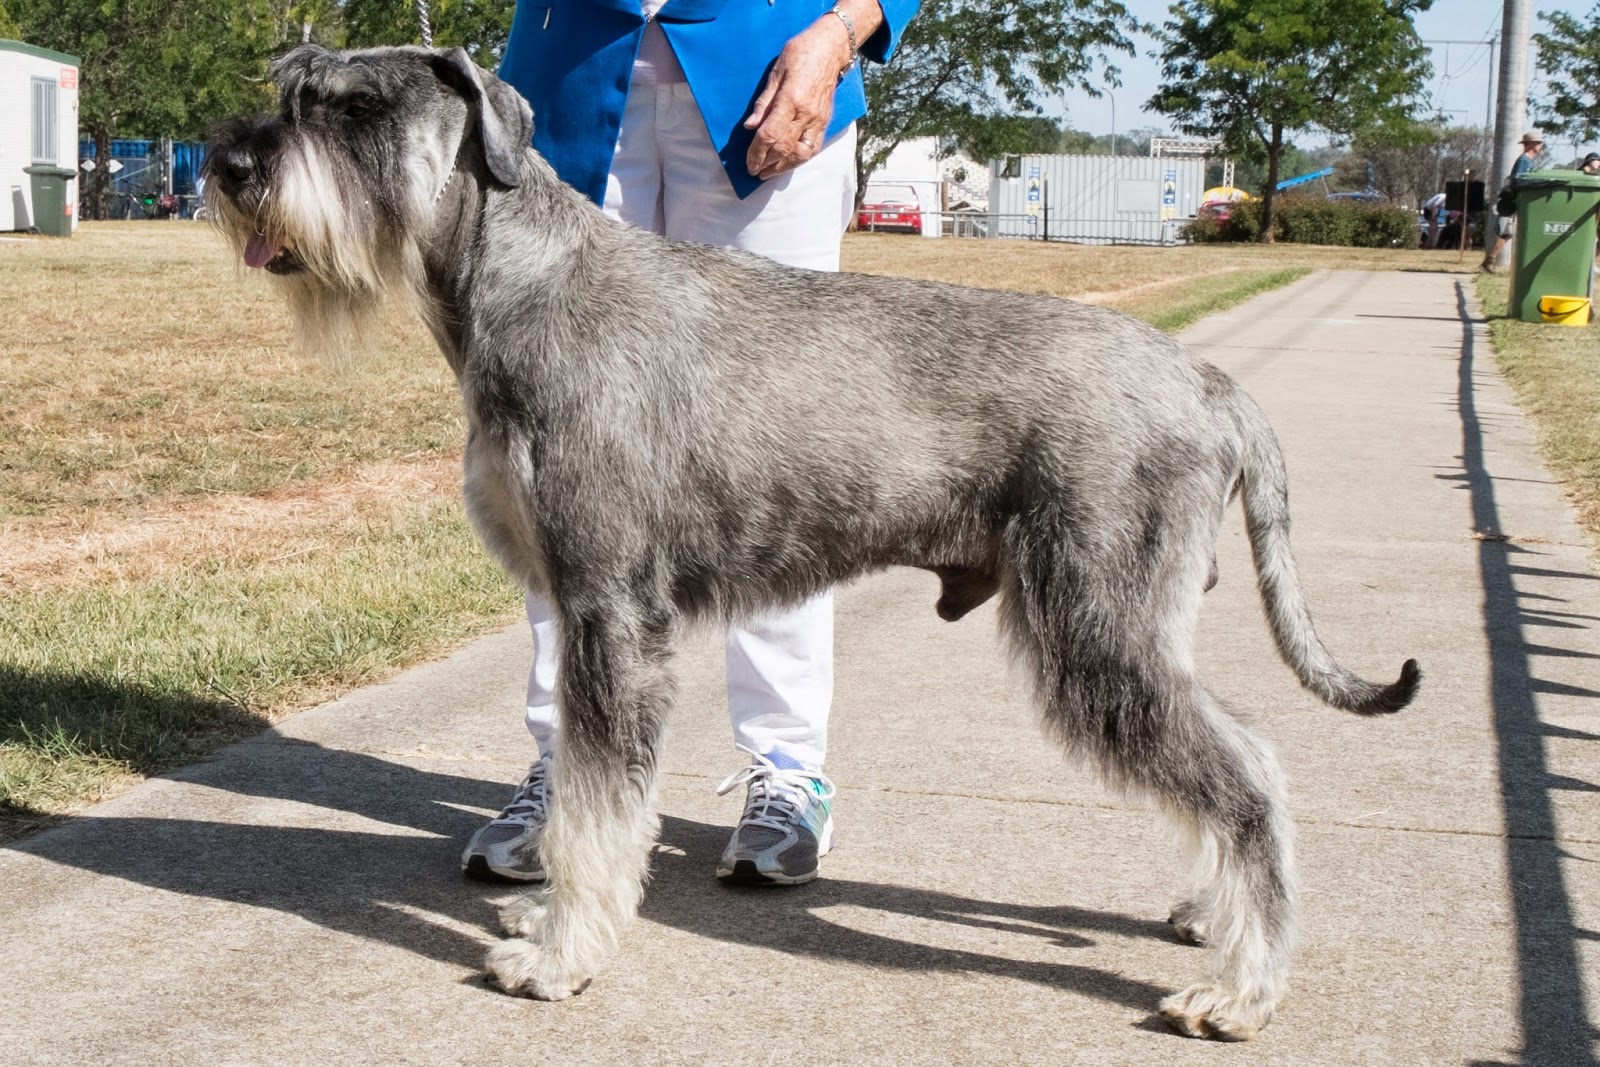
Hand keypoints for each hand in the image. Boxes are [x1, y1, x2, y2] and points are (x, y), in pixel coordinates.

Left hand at [743, 16, 852, 180]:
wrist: (830, 48)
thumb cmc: (800, 54)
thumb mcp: (776, 72)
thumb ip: (763, 102)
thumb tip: (750, 126)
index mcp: (791, 99)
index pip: (770, 134)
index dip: (756, 152)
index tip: (748, 162)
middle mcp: (806, 114)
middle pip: (783, 148)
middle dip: (766, 163)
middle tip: (754, 171)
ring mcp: (818, 120)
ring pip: (800, 154)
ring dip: (783, 167)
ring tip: (768, 172)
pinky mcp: (825, 122)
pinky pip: (813, 148)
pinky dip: (799, 159)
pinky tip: (787, 163)